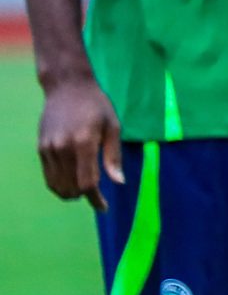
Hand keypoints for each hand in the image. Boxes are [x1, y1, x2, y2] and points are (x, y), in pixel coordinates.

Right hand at [37, 76, 121, 209]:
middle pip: (71, 188)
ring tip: (84, 189)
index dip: (96, 200)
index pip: (87, 183)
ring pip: (57, 185)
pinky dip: (59, 184)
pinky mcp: (41, 148)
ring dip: (71, 193)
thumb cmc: (97, 105)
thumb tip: (119, 182)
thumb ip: (113, 156)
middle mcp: (62, 149)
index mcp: (84, 143)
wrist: (67, 87)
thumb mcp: (113, 127)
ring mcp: (48, 149)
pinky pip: (48, 176)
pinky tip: (71, 180)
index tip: (104, 207)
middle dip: (85, 196)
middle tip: (97, 194)